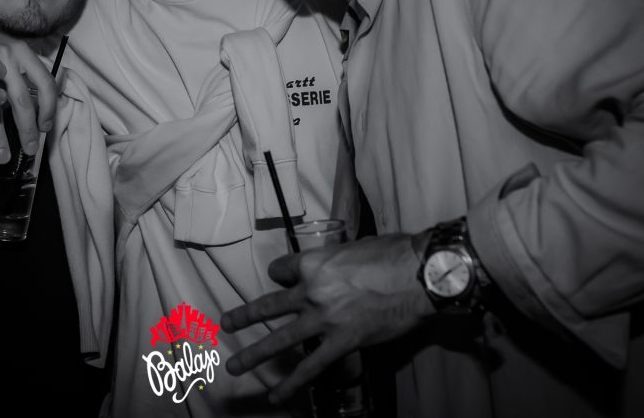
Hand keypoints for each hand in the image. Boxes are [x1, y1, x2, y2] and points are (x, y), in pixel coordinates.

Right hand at [0, 36, 57, 161]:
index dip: (49, 108)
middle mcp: (7, 56)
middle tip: (31, 148)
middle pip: (23, 100)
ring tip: (5, 156)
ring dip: (2, 135)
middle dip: (28, 128)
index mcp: (22, 52)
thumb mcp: (7, 50)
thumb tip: (40, 103)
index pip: (45, 83)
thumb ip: (21, 71)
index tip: (46, 126)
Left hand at [221, 233, 433, 403]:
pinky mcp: (342, 342)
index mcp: (314, 262)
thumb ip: (339, 261)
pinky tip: (278, 395)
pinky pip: (312, 367)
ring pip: (280, 339)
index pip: (282, 270)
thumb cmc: (392, 254)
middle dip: (244, 317)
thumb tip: (340, 268)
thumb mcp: (355, 247)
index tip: (280, 279)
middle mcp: (311, 290)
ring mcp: (324, 318)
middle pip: (269, 306)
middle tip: (225, 324)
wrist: (418, 275)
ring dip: (255, 355)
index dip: (280, 275)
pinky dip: (293, 383)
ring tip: (234, 366)